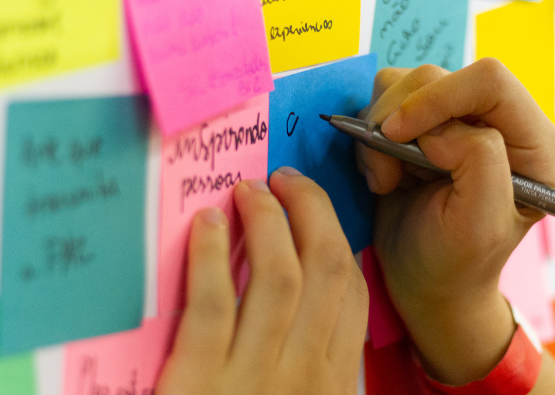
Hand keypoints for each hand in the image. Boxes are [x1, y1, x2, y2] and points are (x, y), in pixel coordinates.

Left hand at [156, 168, 367, 394]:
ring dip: (266, 220)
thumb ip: (307, 358)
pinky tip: (206, 224)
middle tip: (285, 180)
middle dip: (311, 210)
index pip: (353, 293)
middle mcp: (305, 373)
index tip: (314, 211)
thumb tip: (304, 298)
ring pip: (278, 277)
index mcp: (333, 382)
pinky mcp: (200, 382)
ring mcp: (254, 377)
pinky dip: (211, 256)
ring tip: (249, 190)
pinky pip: (213, 305)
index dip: (338, 237)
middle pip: (325, 270)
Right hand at [357, 60, 554, 384]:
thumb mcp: (479, 225)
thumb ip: (478, 162)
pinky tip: (384, 173)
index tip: (397, 135)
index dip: (437, 98)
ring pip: (405, 82)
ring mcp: (458, 119)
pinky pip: (384, 99)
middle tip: (387, 171)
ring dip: (380, 129)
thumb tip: (441, 129)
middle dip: (400, 118)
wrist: (426, 281)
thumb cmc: (456, 262)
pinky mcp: (423, 123)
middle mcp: (499, 121)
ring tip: (387, 178)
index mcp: (534, 142)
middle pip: (438, 75)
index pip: (489, 80)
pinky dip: (371, 134)